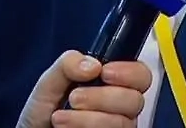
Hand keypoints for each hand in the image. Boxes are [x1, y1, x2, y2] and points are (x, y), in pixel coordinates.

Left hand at [16, 50, 152, 127]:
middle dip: (102, 97)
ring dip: (87, 119)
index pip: (140, 75)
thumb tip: (93, 65)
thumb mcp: (50, 81)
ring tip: (60, 118)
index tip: (104, 72)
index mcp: (112, 84)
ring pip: (122, 123)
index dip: (129, 72)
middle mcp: (120, 107)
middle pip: (134, 100)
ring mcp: (116, 127)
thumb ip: (68, 64)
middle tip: (74, 98)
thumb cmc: (44, 111)